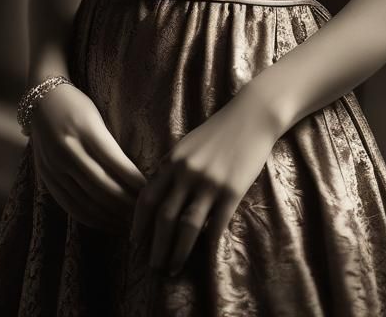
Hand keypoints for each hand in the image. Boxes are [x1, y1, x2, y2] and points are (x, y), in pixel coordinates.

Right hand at [29, 83, 146, 231]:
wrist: (41, 100)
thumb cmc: (77, 106)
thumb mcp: (97, 118)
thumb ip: (111, 146)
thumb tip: (137, 177)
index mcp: (86, 131)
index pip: (116, 163)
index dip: (135, 183)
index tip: (152, 192)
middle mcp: (69, 150)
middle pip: (102, 187)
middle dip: (127, 204)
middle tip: (147, 213)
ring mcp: (55, 166)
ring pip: (87, 201)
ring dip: (112, 216)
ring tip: (132, 224)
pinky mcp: (47, 178)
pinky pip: (71, 206)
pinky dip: (92, 219)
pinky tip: (109, 223)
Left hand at [130, 93, 280, 275]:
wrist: (252, 115)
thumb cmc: (218, 131)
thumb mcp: (187, 145)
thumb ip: (172, 169)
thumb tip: (157, 197)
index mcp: (172, 160)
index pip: (147, 198)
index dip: (139, 224)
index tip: (134, 243)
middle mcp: (187, 172)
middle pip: (164, 217)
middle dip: (156, 246)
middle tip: (152, 268)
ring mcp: (210, 182)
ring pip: (187, 226)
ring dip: (177, 252)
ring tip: (172, 270)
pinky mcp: (232, 190)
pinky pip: (217, 224)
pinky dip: (209, 243)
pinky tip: (205, 257)